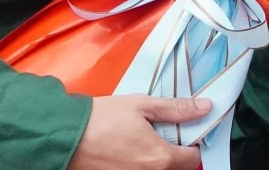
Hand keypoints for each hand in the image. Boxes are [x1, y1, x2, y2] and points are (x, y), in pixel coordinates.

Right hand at [68, 95, 209, 169]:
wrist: (64, 136)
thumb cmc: (100, 120)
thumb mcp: (141, 105)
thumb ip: (176, 109)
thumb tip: (204, 108)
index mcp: (160, 158)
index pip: (194, 158)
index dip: (194, 142)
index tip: (188, 129)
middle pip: (178, 167)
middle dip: (177, 150)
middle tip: (164, 131)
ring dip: (159, 158)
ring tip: (144, 138)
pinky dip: (142, 162)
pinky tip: (130, 147)